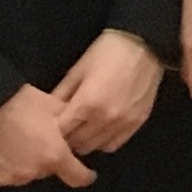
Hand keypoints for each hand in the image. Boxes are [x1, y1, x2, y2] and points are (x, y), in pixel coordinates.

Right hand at [0, 85, 96, 189]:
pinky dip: (1, 165)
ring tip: (14, 141)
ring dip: (24, 162)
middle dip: (47, 158)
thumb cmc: (17, 102)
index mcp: (53, 156)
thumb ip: (69, 121)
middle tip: (38, 140)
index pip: (78, 177)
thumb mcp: (52, 105)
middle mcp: (32, 173)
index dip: (85, 175)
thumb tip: (80, 126)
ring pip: (23, 173)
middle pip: (46, 170)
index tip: (87, 173)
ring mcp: (6, 179)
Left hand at [47, 29, 161, 155]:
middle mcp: (105, 119)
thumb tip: (47, 110)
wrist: (144, 44)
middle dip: (68, 137)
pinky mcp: (137, 123)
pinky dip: (103, 140)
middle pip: (77, 143)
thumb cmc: (107, 52)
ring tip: (83, 127)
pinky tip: (100, 128)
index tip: (52, 123)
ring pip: (95, 147)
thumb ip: (61, 93)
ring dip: (85, 140)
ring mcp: (123, 123)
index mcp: (87, 104)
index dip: (53, 129)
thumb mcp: (78, 69)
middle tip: (66, 125)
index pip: (61, 131)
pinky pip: (114, 144)